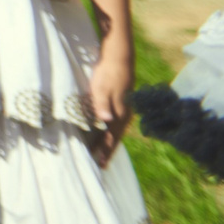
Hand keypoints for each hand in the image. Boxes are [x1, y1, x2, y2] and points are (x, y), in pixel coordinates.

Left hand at [87, 42, 134, 166]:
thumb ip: (102, 104)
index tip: (99, 164)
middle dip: (106, 151)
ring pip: (114, 132)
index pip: (110, 138)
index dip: (105, 150)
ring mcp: (123, 110)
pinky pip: (113, 124)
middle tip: (100, 165)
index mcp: (120, 115)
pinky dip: (108, 132)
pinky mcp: (119, 104)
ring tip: (101, 154)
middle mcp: (123, 116)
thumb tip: (107, 119)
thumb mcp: (102, 88)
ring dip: (107, 143)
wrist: (118, 58)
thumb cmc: (108, 73)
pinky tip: (104, 133)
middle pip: (114, 138)